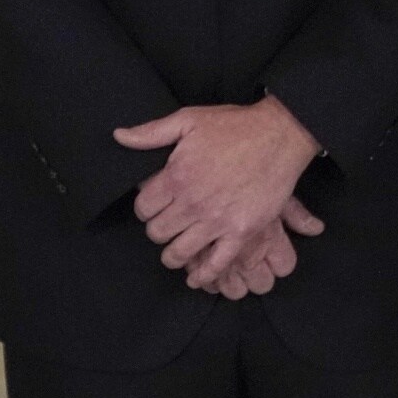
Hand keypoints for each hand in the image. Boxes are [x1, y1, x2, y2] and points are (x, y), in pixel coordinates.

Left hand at [115, 95, 320, 283]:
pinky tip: (196, 278)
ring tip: (175, 252)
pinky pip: (216, 264)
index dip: (144, 208)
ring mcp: (217, 220)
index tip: (152, 207)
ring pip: (180, 253)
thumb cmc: (234, 126)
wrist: (279, 136)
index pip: (143, 208)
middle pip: (158, 232)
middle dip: (157, 230)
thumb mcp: (188, 120)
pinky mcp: (241, 232)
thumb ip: (151, 133)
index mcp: (177, 176)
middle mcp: (193, 202)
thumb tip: (119, 137)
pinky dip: (203, 275)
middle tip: (166, 226)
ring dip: (173, 255)